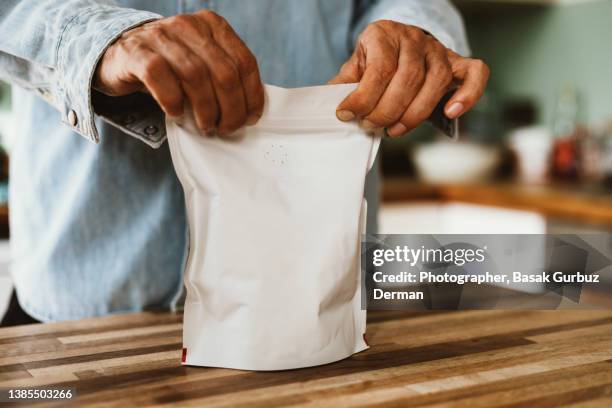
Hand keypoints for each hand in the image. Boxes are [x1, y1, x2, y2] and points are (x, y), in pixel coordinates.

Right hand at [95, 10, 263, 135]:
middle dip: (232, 108)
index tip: (250, 118)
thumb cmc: (169, 67)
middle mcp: (188, 25)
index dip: (252, 95)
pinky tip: (177, 114)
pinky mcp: (136, 51)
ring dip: (206, 109)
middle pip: (224, 72)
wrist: (119, 55)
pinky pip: (160, 77)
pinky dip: (173, 102)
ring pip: (196, 76)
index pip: (244, 62)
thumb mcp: (202, 63)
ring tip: (206, 126)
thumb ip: (224, 77)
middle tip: (227, 128)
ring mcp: (160, 35)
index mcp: (212, 26)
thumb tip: (249, 110)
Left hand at [330, 20, 489, 136]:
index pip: (379, 68)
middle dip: (386, 110)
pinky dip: (467, 94)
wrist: (399, 45)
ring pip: (436, 82)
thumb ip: (344, 84)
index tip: (347, 115)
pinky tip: (450, 113)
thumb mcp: (355, 67)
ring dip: (414, 114)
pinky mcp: (458, 63)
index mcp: (385, 34)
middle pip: (408, 79)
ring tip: (393, 130)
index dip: (363, 97)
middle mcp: (415, 38)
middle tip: (370, 125)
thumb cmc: (375, 61)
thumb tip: (327, 105)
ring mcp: (439, 50)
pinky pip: (475, 74)